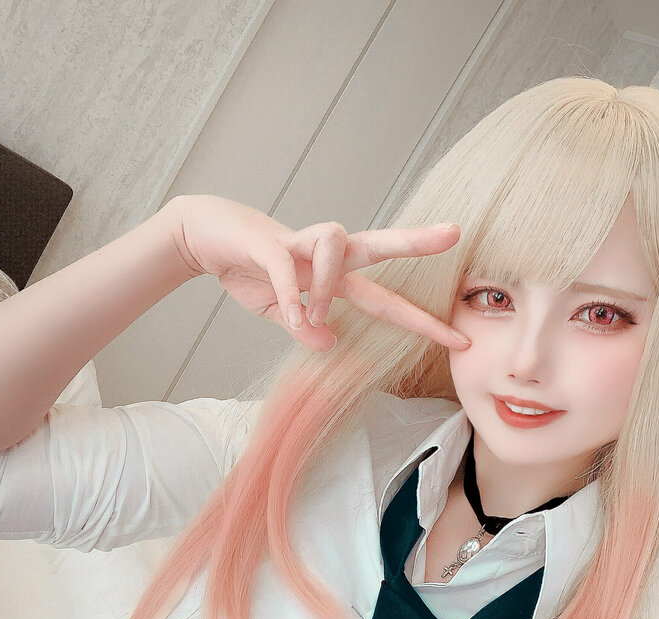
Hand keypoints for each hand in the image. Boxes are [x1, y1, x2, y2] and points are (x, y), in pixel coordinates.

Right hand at [167, 193, 470, 352]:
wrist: (201, 234)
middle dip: (414, 241)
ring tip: (312, 317)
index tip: (457, 339)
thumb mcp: (276, 312)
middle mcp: (324, 254)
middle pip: (378, 244)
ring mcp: (296, 244)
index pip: (387, 298)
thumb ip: (303, 328)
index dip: (422, 320)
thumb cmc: (248, 268)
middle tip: (453, 233)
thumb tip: (328, 345)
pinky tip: (292, 317)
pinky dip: (290, 296)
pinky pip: (285, 267)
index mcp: (334, 275)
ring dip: (327, 286)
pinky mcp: (265, 242)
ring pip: (334, 242)